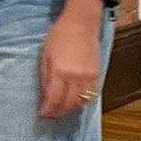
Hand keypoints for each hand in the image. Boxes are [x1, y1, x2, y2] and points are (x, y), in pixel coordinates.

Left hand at [39, 0, 102, 118]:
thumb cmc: (59, 36)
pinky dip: (82, 100)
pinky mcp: (97, 75)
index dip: (48, 110)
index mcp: (60, 71)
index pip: (54, 99)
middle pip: (68, 104)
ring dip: (70, 108)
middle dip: (58, 112)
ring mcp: (88, 77)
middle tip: (51, 115)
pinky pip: (90, 95)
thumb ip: (45, 78)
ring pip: (80, 102)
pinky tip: (74, 99)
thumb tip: (45, 97)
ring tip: (61, 108)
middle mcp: (75, 77)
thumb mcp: (45, 56)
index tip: (43, 115)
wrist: (81, 24)